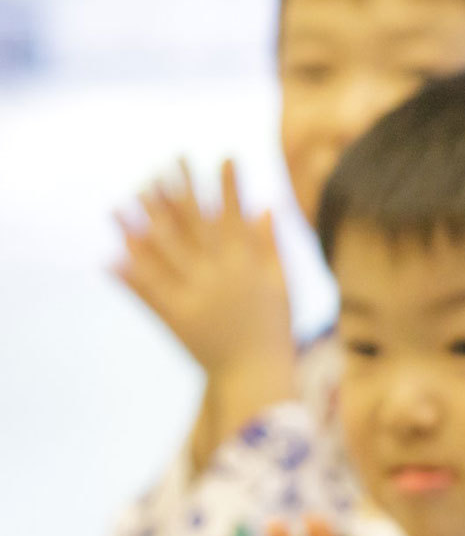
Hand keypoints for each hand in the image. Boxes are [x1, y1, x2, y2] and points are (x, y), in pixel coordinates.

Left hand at [116, 160, 294, 468]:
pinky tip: (111, 254)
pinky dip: (130, 274)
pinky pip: (148, 292)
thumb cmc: (274, 332)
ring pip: (164, 253)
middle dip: (179, 192)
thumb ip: (271, 246)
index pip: (236, 217)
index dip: (229, 186)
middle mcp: (220, 278)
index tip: (223, 157)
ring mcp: (195, 298)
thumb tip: (264, 207)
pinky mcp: (175, 319)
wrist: (256, 378)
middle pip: (194, 227)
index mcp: (248, 269)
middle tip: (165, 163)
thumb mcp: (282, 287)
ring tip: (124, 199)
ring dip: (142, 224)